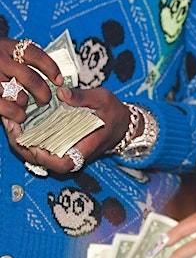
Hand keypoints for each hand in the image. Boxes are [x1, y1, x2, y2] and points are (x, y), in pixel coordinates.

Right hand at [0, 37, 62, 122]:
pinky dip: (16, 114)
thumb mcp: (5, 52)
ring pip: (18, 94)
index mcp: (7, 46)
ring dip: (26, 105)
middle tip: (45, 101)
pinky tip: (20, 116)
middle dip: (43, 93)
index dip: (51, 68)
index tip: (59, 81)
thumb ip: (23, 60)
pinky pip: (5, 106)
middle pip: (30, 78)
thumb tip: (54, 79)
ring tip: (27, 109)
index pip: (34, 54)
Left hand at [3, 86, 129, 173]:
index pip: (65, 164)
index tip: (35, 146)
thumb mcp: (103, 100)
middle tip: (11, 126)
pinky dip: (27, 136)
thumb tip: (61, 93)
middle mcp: (73, 153)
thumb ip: (83, 97)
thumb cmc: (113, 113)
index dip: (47, 159)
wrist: (122, 123)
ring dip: (21, 141)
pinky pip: (40, 145)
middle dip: (24, 147)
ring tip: (9, 122)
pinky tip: (18, 120)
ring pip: (38, 155)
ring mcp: (65, 150)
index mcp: (86, 147)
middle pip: (44, 162)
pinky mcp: (60, 144)